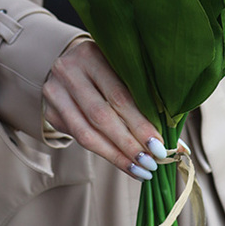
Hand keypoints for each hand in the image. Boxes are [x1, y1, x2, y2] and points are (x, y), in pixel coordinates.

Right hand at [42, 37, 165, 181]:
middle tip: (151, 163)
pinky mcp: (50, 112)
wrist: (67, 62)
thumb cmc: (106, 67)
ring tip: (141, 170)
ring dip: (117, 156)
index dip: (139, 123)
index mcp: (91, 54)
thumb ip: (142, 95)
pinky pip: (79, 138)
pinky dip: (105, 153)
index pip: (118, 95)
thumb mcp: (121, 69)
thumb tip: (174, 135)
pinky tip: (124, 163)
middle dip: (129, 144)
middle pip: (101, 116)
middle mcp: (69, 71)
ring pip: (86, 133)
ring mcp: (55, 92)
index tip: (159, 145)